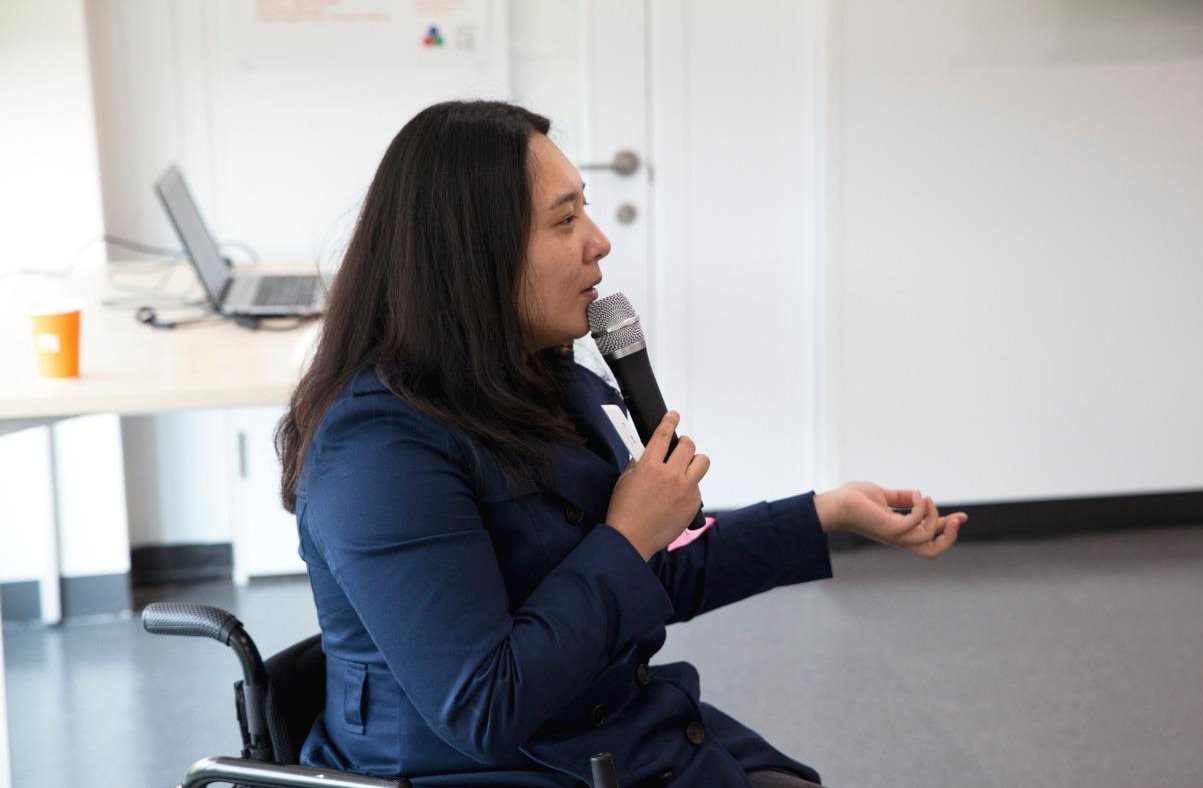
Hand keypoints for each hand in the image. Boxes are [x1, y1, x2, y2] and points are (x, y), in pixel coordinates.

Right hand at [606, 411, 710, 560]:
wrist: (631, 540)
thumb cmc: (623, 511)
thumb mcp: (625, 480)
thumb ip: (638, 464)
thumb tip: (647, 454)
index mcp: (650, 466)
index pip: (664, 435)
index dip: (670, 421)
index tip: (673, 415)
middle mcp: (671, 475)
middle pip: (688, 446)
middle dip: (684, 443)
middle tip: (679, 448)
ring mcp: (685, 490)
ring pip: (702, 462)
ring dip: (694, 462)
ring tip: (685, 469)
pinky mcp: (693, 504)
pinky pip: (697, 487)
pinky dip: (689, 487)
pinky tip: (677, 496)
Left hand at [814, 481, 964, 558]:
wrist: (834, 504)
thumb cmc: (853, 500)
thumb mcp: (884, 496)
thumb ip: (901, 497)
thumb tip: (918, 494)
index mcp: (900, 531)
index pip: (930, 536)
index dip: (948, 529)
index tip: (962, 516)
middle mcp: (899, 537)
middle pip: (933, 551)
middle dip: (950, 536)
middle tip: (956, 518)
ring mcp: (894, 535)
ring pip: (927, 540)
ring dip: (934, 517)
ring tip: (925, 498)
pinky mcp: (888, 529)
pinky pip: (915, 525)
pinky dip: (920, 509)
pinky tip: (916, 495)